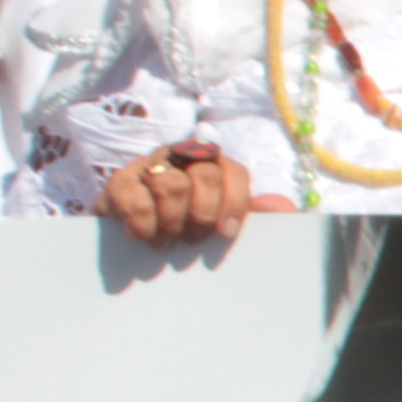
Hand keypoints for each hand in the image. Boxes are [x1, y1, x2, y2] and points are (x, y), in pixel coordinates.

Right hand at [99, 141, 256, 247]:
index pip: (234, 171)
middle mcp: (183, 157)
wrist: (134, 240)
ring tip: (167, 244)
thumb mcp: (224, 223)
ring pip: (171, 186)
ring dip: (172, 223)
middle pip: (204, 175)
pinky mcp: (120, 181)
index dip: (235, 202)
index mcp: (214, 165)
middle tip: (193, 241)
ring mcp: (151, 166)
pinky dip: (143, 224)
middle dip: (203, 215)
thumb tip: (280, 206)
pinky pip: (135, 198)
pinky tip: (143, 236)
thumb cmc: (188, 229)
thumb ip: (258, 214)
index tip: (226, 234)